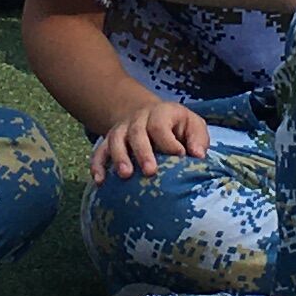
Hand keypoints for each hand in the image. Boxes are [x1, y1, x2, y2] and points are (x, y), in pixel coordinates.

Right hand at [88, 101, 213, 180]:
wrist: (147, 115)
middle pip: (137, 133)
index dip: (169, 141)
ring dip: (119, 158)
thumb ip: (197, 138)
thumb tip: (198, 155)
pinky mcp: (109, 142)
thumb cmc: (176, 126)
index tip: (180, 156)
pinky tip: (100, 181)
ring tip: (125, 175)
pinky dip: (98, 165)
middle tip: (150, 171)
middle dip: (143, 153)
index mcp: (160, 113)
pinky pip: (100, 152)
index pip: (160, 125)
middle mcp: (138, 119)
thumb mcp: (192, 125)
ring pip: (115, 141)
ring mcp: (121, 130)